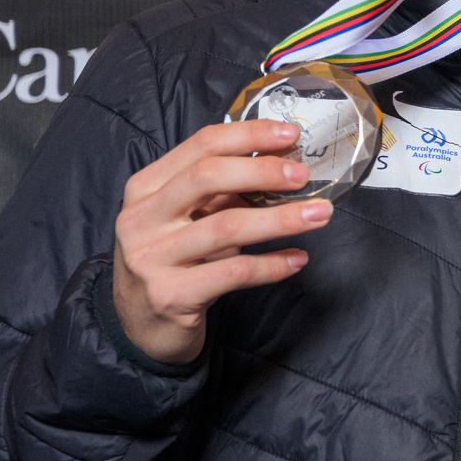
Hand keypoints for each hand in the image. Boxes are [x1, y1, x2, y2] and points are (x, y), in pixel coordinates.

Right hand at [109, 118, 328, 366]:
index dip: (250, 135)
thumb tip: (283, 160)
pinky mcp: (170, 296)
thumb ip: (222, 189)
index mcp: (146, 188)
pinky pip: (234, 272)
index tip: (292, 135)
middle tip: (303, 176)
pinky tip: (297, 259)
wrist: (140, 324)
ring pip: (227, 227)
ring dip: (281, 219)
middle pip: (207, 177)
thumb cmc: (173, 258)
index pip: (200, 145)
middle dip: (263, 171)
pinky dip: (273, 264)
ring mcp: (150, 259)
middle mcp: (140, 219)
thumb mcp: (188, 216)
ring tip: (320, 215)